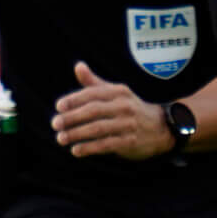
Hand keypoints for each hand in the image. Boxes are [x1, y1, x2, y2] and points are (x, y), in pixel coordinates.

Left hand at [53, 61, 172, 159]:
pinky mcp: (130, 141)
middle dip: (72, 118)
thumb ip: (94, 83)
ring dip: (77, 134)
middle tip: (55, 123)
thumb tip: (78, 66)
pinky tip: (76, 150)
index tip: (58, 107)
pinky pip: (106, 144)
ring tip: (61, 138)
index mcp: (119, 92)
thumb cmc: (131, 108)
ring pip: (97, 129)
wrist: (161, 127)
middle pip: (93, 111)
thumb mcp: (115, 93)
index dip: (74, 99)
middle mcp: (124, 106)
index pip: (93, 94)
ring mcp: (128, 124)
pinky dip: (90, 148)